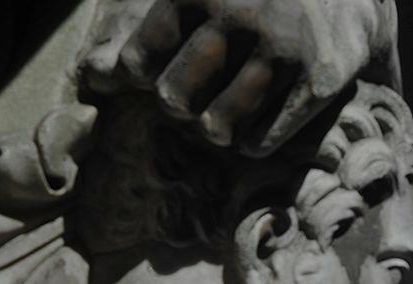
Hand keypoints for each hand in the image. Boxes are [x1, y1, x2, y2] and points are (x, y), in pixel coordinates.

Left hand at [81, 0, 400, 156]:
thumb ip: (147, 25)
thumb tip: (93, 77)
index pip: (140, 62)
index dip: (146, 77)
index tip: (162, 73)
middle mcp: (242, 13)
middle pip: (174, 99)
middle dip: (180, 105)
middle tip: (194, 100)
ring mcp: (282, 48)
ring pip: (216, 126)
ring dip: (215, 128)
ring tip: (222, 117)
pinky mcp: (319, 80)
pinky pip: (261, 140)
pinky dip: (253, 141)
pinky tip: (258, 125)